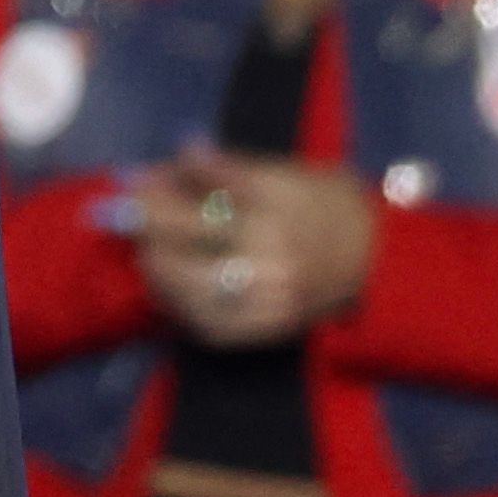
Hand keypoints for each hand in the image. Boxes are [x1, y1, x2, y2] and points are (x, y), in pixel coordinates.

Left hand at [135, 151, 373, 346]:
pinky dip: (177, 305)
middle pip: (189, 233)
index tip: (130, 175)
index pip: (205, 185)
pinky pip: (207, 323)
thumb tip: (160, 168)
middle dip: (146, 220)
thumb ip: (220, 169)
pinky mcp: (268, 328)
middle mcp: (275, 248)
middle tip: (123, 210)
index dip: (158, 182)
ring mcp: (272, 294)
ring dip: (155, 263)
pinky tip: (168, 286)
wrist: (374, 259)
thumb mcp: (279, 170)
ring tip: (145, 250)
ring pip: (189, 284)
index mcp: (279, 200)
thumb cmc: (320, 203)